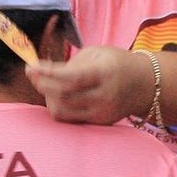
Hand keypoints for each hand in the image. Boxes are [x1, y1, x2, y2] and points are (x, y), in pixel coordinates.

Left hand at [26, 46, 151, 124]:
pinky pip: (70, 119)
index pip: (71, 77)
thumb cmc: (117, 63)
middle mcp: (105, 96)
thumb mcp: (97, 53)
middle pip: (62, 96)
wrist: (146, 84)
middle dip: (42, 85)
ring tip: (49, 85)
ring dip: (48, 97)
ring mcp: (102, 112)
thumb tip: (45, 74)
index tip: (30, 67)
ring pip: (62, 112)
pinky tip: (60, 95)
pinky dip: (59, 106)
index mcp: (105, 73)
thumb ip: (72, 64)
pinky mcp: (100, 123)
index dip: (47, 73)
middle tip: (34, 74)